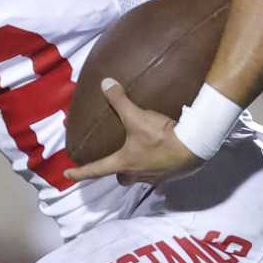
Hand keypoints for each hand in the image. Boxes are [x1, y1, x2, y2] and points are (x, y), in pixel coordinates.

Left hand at [65, 78, 203, 186]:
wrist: (194, 147)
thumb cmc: (161, 136)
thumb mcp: (137, 117)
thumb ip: (119, 101)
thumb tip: (105, 84)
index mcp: (124, 163)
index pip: (96, 170)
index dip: (80, 173)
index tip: (67, 175)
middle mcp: (137, 174)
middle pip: (122, 178)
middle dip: (118, 172)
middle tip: (117, 161)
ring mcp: (155, 178)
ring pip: (140, 177)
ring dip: (138, 169)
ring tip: (142, 155)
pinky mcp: (171, 175)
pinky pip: (159, 173)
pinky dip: (158, 165)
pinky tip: (163, 154)